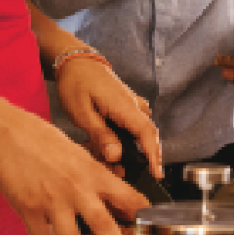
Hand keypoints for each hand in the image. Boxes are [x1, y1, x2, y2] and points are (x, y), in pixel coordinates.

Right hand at [0, 106, 147, 234]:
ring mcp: (53, 202)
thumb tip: (113, 192)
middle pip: (104, 226)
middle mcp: (77, 189)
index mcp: (94, 172)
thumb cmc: (43, 140)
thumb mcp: (79, 153)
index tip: (152, 229)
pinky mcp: (29, 210)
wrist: (7, 135)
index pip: (127, 196)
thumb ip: (96, 174)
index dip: (142, 214)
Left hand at [54, 56, 162, 178]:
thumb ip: (100, 135)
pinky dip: (124, 138)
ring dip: (128, 148)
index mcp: (125, 106)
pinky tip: (106, 144)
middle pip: (147, 135)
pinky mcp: (127, 104)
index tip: (157, 174)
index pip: (147, 134)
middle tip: (121, 172)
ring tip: (106, 158)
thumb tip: (117, 155)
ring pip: (139, 132)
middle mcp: (134, 105)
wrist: (76, 61)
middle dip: (141, 157)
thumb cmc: (76, 83)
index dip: (154, 155)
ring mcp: (132, 103)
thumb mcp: (81, 112)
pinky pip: (133, 125)